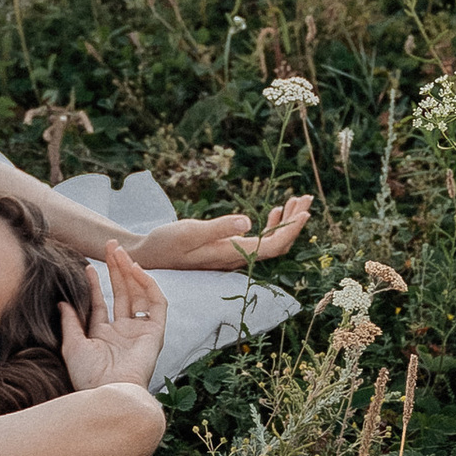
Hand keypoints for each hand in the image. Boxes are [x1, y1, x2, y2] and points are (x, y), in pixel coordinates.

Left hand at [59, 241, 168, 394]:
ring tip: (120, 252)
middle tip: (110, 246)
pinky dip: (149, 286)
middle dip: (116, 270)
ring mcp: (140, 332)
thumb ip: (70, 323)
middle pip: (121, 294)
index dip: (95, 284)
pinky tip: (136, 270)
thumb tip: (62, 303)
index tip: (87, 265)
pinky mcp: (155, 332)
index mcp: (103, 337)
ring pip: (138, 294)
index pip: (101, 304)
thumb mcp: (73, 346)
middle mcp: (123, 333)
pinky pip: (157, 304)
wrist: (110, 392)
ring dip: (130, 272)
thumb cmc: (89, 376)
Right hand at [134, 195, 310, 272]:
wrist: (148, 256)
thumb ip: (219, 228)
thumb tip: (248, 222)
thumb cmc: (167, 243)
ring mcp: (233, 255)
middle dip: (294, 221)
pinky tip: (273, 212)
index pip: (273, 245)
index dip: (292, 229)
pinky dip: (270, 225)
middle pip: (277, 243)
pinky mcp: (227, 249)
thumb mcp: (191, 231)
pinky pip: (258, 240)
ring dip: (285, 221)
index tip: (305, 210)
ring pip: (270, 241)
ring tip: (296, 200)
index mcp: (232, 253)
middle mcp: (237, 258)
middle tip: (307, 198)